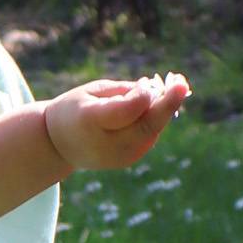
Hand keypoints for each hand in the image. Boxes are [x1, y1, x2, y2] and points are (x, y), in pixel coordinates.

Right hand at [43, 72, 189, 175]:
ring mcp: (119, 156)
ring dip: (164, 108)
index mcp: (90, 121)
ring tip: (176, 85)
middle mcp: (107, 143)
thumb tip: (156, 92)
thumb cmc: (76, 109)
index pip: (125, 111)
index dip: (141, 96)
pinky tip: (157, 103)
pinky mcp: (129, 160)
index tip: (147, 82)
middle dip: (167, 104)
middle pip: (146, 125)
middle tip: (183, 84)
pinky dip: (155, 118)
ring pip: (152, 130)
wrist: (60, 145)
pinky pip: (149, 135)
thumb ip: (124, 92)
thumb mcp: (93, 91)